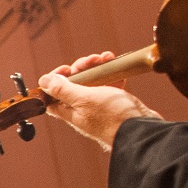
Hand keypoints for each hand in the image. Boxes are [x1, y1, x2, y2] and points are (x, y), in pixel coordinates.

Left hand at [34, 51, 159, 150]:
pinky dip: (111, 74)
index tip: (66, 69)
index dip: (55, 80)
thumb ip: (63, 90)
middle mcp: (82, 110)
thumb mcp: (84, 99)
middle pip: (74, 85)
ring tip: (106, 57)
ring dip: (97, 68)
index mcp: (70, 111)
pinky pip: (109, 85)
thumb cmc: (113, 117)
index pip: (52, 96)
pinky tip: (115, 65)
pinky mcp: (115, 104)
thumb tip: (43, 81)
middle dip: (81, 68)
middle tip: (93, 59)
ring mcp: (99, 107)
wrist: (144, 130)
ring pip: (92, 83)